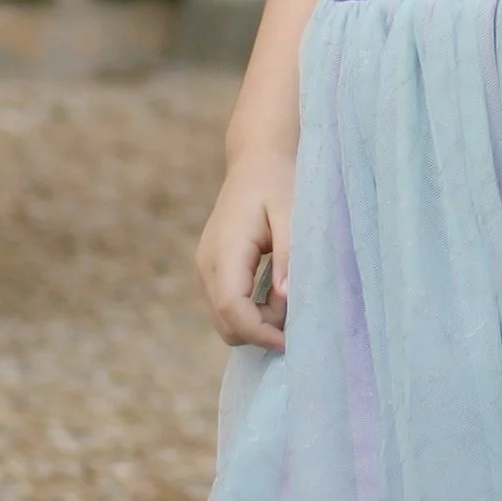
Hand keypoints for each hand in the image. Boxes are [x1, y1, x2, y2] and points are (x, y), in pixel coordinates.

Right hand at [197, 146, 293, 350]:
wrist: (257, 159)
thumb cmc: (278, 181)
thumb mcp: (291, 213)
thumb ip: (288, 254)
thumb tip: (286, 296)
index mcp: (225, 251)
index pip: (232, 308)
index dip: (258, 332)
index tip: (289, 340)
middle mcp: (207, 264)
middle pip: (225, 322)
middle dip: (259, 330)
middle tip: (295, 313)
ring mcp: (206, 267)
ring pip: (224, 318)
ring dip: (256, 321)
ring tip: (289, 299)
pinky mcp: (213, 268)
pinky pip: (227, 303)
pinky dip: (250, 310)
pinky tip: (276, 293)